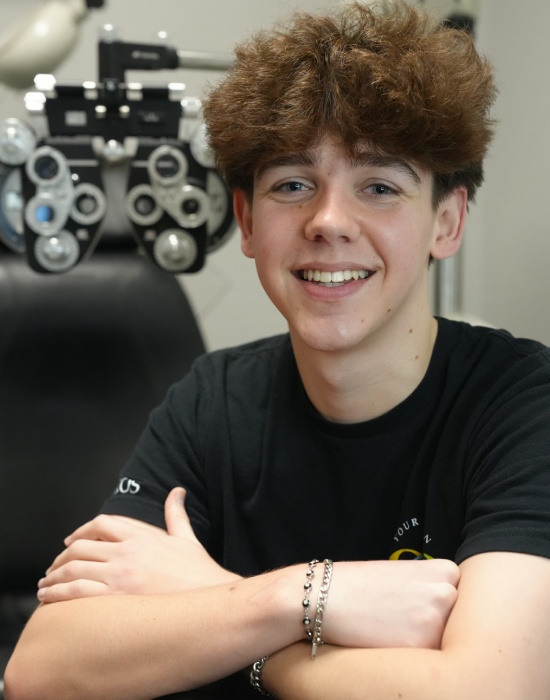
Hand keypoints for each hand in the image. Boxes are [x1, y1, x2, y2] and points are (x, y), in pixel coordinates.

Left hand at [37, 487, 239, 602]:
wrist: (207, 597)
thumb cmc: (198, 571)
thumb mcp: (186, 537)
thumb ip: (176, 513)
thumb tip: (177, 491)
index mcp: (141, 536)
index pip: (101, 524)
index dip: (81, 531)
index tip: (71, 541)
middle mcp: (126, 552)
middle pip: (81, 547)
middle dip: (62, 557)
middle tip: (53, 567)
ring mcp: (120, 575)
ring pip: (74, 569)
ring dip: (55, 577)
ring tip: (46, 585)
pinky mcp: (116, 598)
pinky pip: (76, 593)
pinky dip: (58, 594)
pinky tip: (50, 600)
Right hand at [321, 558, 458, 649]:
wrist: (323, 595)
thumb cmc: (361, 586)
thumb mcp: (406, 576)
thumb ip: (434, 591)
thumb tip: (456, 617)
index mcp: (446, 572)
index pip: (464, 606)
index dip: (441, 613)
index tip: (419, 610)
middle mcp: (448, 593)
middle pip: (459, 626)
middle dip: (438, 629)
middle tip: (404, 622)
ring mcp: (437, 617)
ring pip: (446, 643)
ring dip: (428, 644)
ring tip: (395, 630)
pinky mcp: (421, 643)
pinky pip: (430, 661)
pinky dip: (414, 657)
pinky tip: (390, 642)